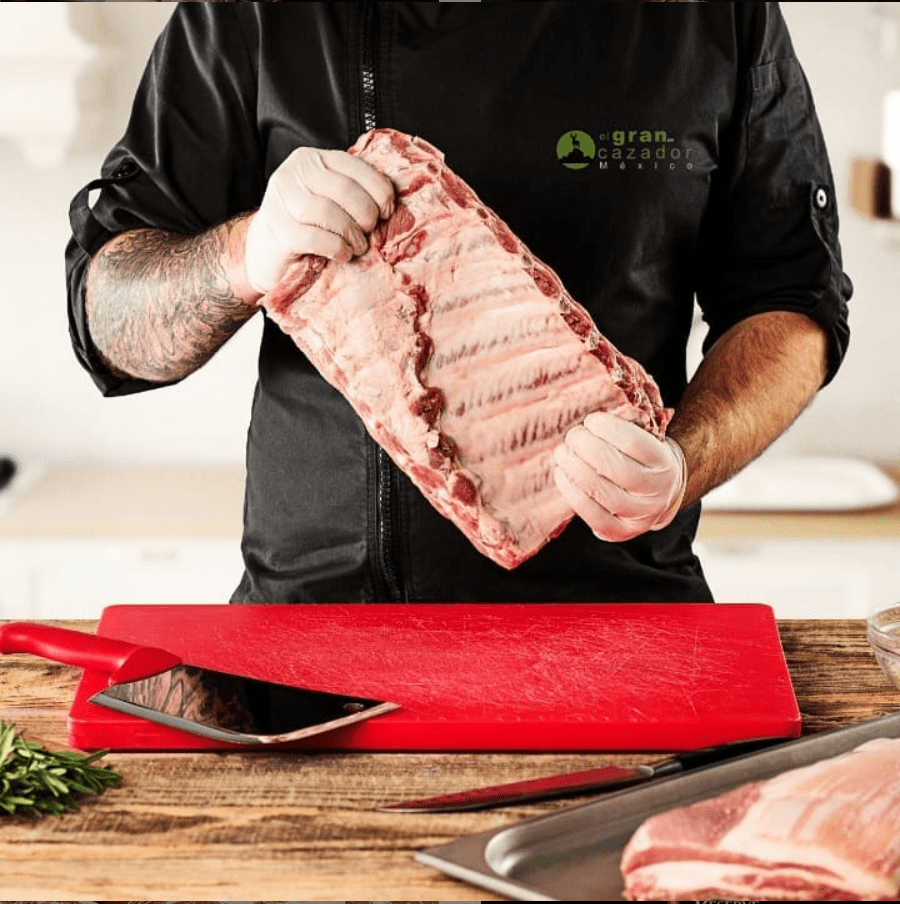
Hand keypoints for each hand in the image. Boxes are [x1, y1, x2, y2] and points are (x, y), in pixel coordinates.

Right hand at [244, 146, 394, 293]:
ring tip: (358, 246)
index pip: (354, 166)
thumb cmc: (307, 225)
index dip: (378, 189)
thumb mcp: (328, 198)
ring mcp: (281, 201)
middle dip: (365, 214)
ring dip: (351, 233)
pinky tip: (343, 253)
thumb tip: (391, 201)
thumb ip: (351, 191)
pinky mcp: (278, 230)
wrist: (267, 251)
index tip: (387, 211)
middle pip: (343, 189)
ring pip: (328, 212)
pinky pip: (315, 237)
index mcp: (312, 159)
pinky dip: (336, 247)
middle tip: (370, 231)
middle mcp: (294, 173)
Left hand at [553, 412, 686, 541]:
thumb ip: (626, 424)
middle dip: (587, 448)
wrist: (660, 493)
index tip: (590, 420)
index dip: (608, 429)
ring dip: (575, 469)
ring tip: (561, 453)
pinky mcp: (620, 532)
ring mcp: (640, 516)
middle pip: (616, 468)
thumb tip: (590, 401)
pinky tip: (562, 475)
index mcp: (665, 463)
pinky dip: (572, 494)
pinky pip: (592, 515)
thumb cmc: (642, 457)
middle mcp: (657, 492)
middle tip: (572, 436)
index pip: (634, 443)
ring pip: (602, 492)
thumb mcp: (646, 438)